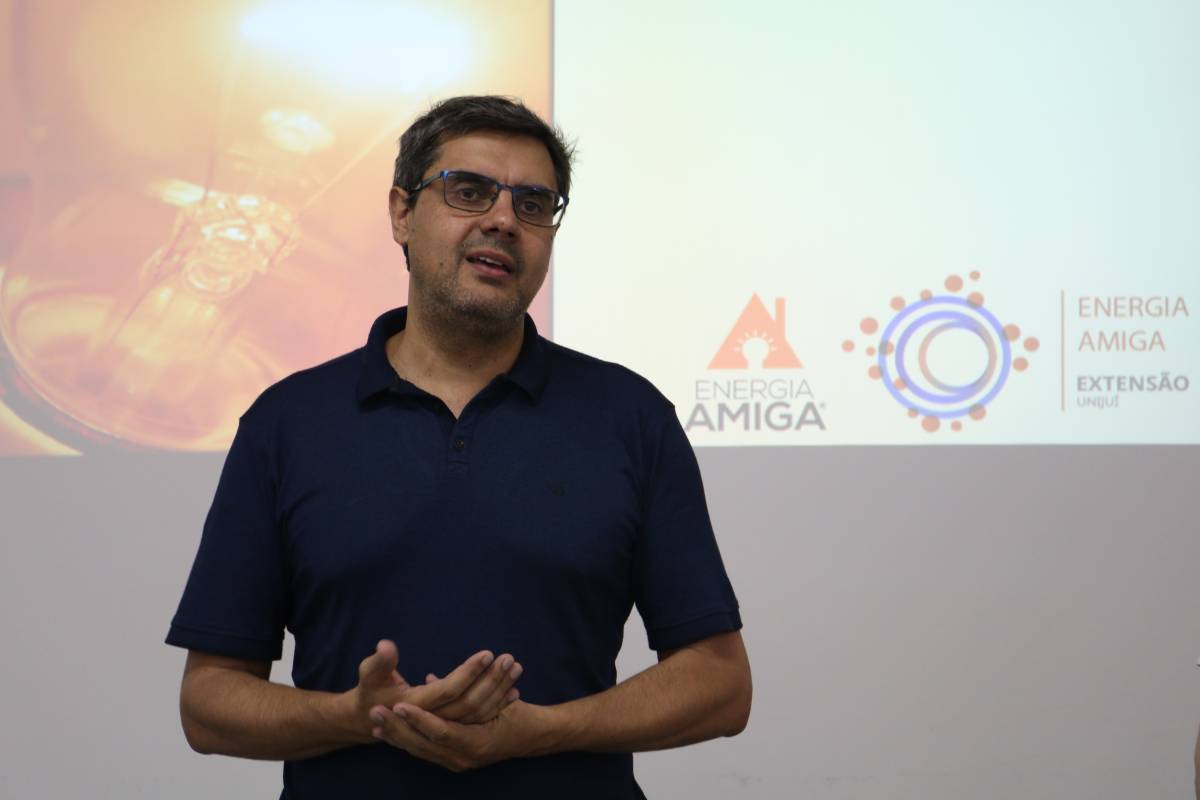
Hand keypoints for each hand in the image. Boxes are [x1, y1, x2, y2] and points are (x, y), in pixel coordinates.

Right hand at [345, 640, 520, 741]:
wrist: (369, 721)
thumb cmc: (369, 692)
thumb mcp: (369, 675)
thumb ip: (380, 661)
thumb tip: (385, 645)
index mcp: (415, 707)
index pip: (449, 691)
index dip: (468, 672)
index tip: (487, 654)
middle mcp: (433, 723)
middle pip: (470, 704)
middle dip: (491, 680)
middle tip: (509, 658)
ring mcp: (444, 730)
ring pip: (478, 713)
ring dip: (499, 690)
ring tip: (515, 666)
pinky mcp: (452, 731)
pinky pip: (479, 721)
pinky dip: (497, 705)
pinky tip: (514, 691)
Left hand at [368, 699, 545, 772]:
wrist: (536, 736)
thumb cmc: (520, 713)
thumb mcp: (498, 696)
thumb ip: (468, 689)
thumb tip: (431, 680)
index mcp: (476, 742)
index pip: (440, 731)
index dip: (418, 718)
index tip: (398, 705)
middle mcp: (465, 758)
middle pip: (423, 745)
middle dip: (397, 730)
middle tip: (374, 715)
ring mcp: (460, 763)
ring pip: (421, 751)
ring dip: (397, 737)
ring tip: (375, 724)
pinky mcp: (456, 761)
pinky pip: (426, 752)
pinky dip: (407, 742)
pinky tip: (391, 734)